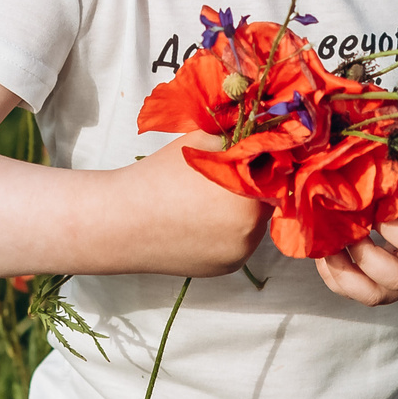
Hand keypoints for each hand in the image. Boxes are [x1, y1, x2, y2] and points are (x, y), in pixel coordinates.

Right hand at [116, 135, 269, 276]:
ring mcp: (237, 256)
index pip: (276, 176)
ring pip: (253, 225)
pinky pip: (238, 244)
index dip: (262, 164)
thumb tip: (264, 129)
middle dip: (252, 187)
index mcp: (249, 198)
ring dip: (241, 211)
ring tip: (207, 199)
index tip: (246, 157)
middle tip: (225, 175)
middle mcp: (250, 233)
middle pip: (266, 202)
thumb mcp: (203, 140)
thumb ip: (238, 136)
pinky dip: (228, 231)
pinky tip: (201, 219)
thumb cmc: (160, 176)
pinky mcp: (223, 270)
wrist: (121, 222)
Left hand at [315, 159, 397, 305]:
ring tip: (325, 245)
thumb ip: (397, 172)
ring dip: (342, 272)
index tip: (376, 205)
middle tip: (343, 226)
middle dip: (360, 253)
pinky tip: (327, 254)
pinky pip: (362, 294)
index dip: (390, 226)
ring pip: (375, 295)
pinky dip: (337, 279)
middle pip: (395, 276)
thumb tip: (351, 166)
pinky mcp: (394, 287)